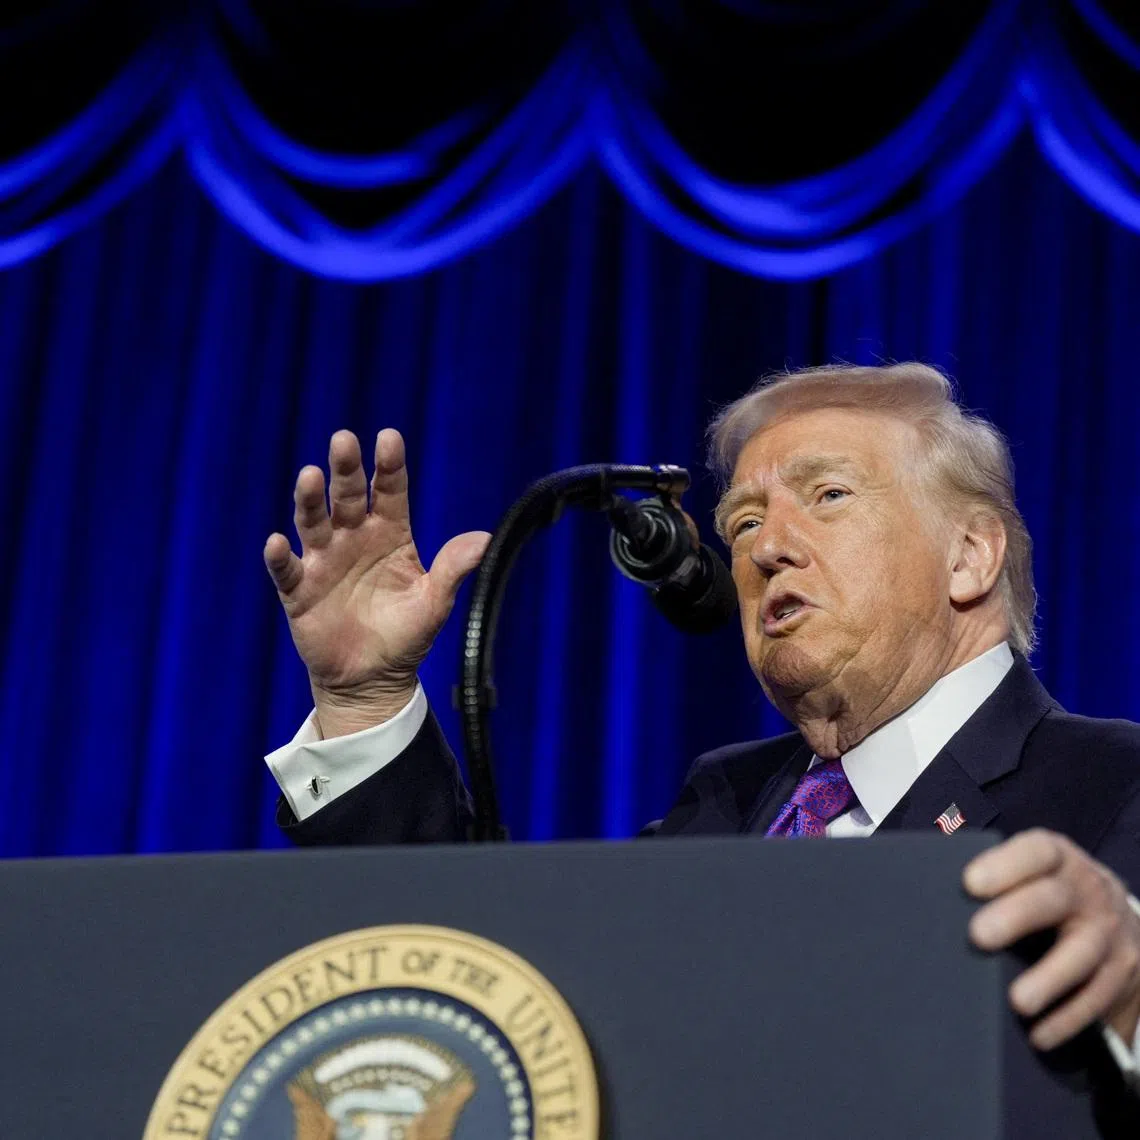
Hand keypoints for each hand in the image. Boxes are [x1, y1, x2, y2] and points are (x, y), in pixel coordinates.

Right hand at [264, 429, 490, 736]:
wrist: (372, 679)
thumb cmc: (406, 635)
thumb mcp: (435, 602)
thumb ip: (454, 569)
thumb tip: (486, 539)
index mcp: (390, 534)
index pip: (390, 491)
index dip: (389, 466)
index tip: (389, 438)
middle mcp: (354, 538)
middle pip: (347, 496)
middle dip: (345, 469)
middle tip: (344, 440)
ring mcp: (324, 562)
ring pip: (313, 522)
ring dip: (310, 500)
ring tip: (309, 477)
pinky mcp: (299, 591)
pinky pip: (287, 570)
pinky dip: (281, 556)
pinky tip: (279, 542)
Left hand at [964, 829, 1139, 1050]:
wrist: (1116, 916)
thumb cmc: (1046, 890)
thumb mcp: (1030, 872)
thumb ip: (994, 878)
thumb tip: (926, 895)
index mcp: (1057, 857)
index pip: (1036, 851)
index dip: (1005, 864)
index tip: (970, 883)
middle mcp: (1087, 889)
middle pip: (1053, 900)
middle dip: (1016, 916)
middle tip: (978, 935)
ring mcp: (1108, 931)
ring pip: (1081, 954)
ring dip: (1048, 979)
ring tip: (1016, 1001)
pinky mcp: (1122, 970)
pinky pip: (1096, 996)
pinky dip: (1067, 1018)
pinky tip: (1038, 1033)